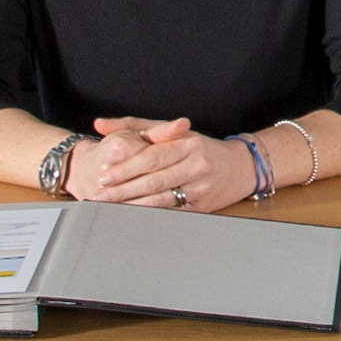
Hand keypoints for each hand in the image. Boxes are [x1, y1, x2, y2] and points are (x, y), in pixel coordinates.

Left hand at [72, 118, 259, 208]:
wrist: (240, 167)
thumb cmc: (199, 147)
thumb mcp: (171, 131)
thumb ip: (134, 126)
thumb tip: (100, 125)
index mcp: (187, 144)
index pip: (151, 157)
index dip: (126, 167)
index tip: (104, 175)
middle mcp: (196, 165)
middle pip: (154, 180)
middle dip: (124, 190)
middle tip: (102, 195)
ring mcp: (201, 188)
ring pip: (162, 199)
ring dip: (134, 205)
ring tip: (112, 207)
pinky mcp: (202, 207)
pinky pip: (172, 212)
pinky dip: (151, 214)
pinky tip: (134, 215)